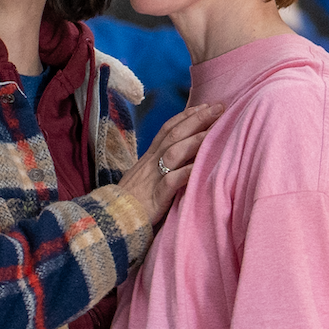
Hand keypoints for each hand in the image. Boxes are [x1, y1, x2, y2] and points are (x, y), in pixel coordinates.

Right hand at [117, 100, 224, 223]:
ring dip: (195, 140)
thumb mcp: (144, 180)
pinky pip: (171, 181)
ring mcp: (152, 179)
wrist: (110, 222)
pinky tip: (201, 166)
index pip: (167, 130)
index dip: (185, 116)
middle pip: (174, 135)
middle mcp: (150, 164)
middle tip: (218, 107)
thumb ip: (159, 168)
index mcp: (148, 159)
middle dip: (196, 119)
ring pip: (173, 152)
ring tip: (215, 130)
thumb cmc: (129, 204)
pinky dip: (186, 172)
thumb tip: (181, 159)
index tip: (204, 106)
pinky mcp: (155, 198)